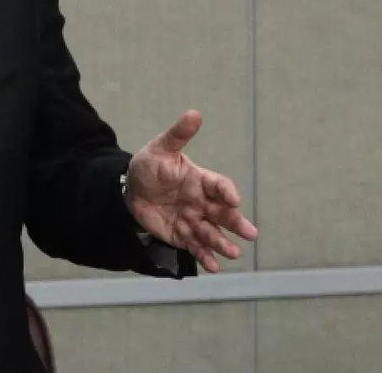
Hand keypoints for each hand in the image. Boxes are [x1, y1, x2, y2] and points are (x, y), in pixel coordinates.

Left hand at [125, 110, 257, 272]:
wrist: (130, 189)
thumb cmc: (149, 166)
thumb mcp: (161, 148)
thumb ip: (178, 134)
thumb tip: (195, 113)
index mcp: (200, 180)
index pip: (219, 185)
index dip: (226, 192)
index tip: (232, 199)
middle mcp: (202, 202)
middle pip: (223, 213)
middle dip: (236, 223)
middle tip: (250, 234)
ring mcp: (193, 220)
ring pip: (212, 233)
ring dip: (223, 243)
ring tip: (233, 253)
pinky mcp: (182, 235)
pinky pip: (196, 247)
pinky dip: (205, 258)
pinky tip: (214, 267)